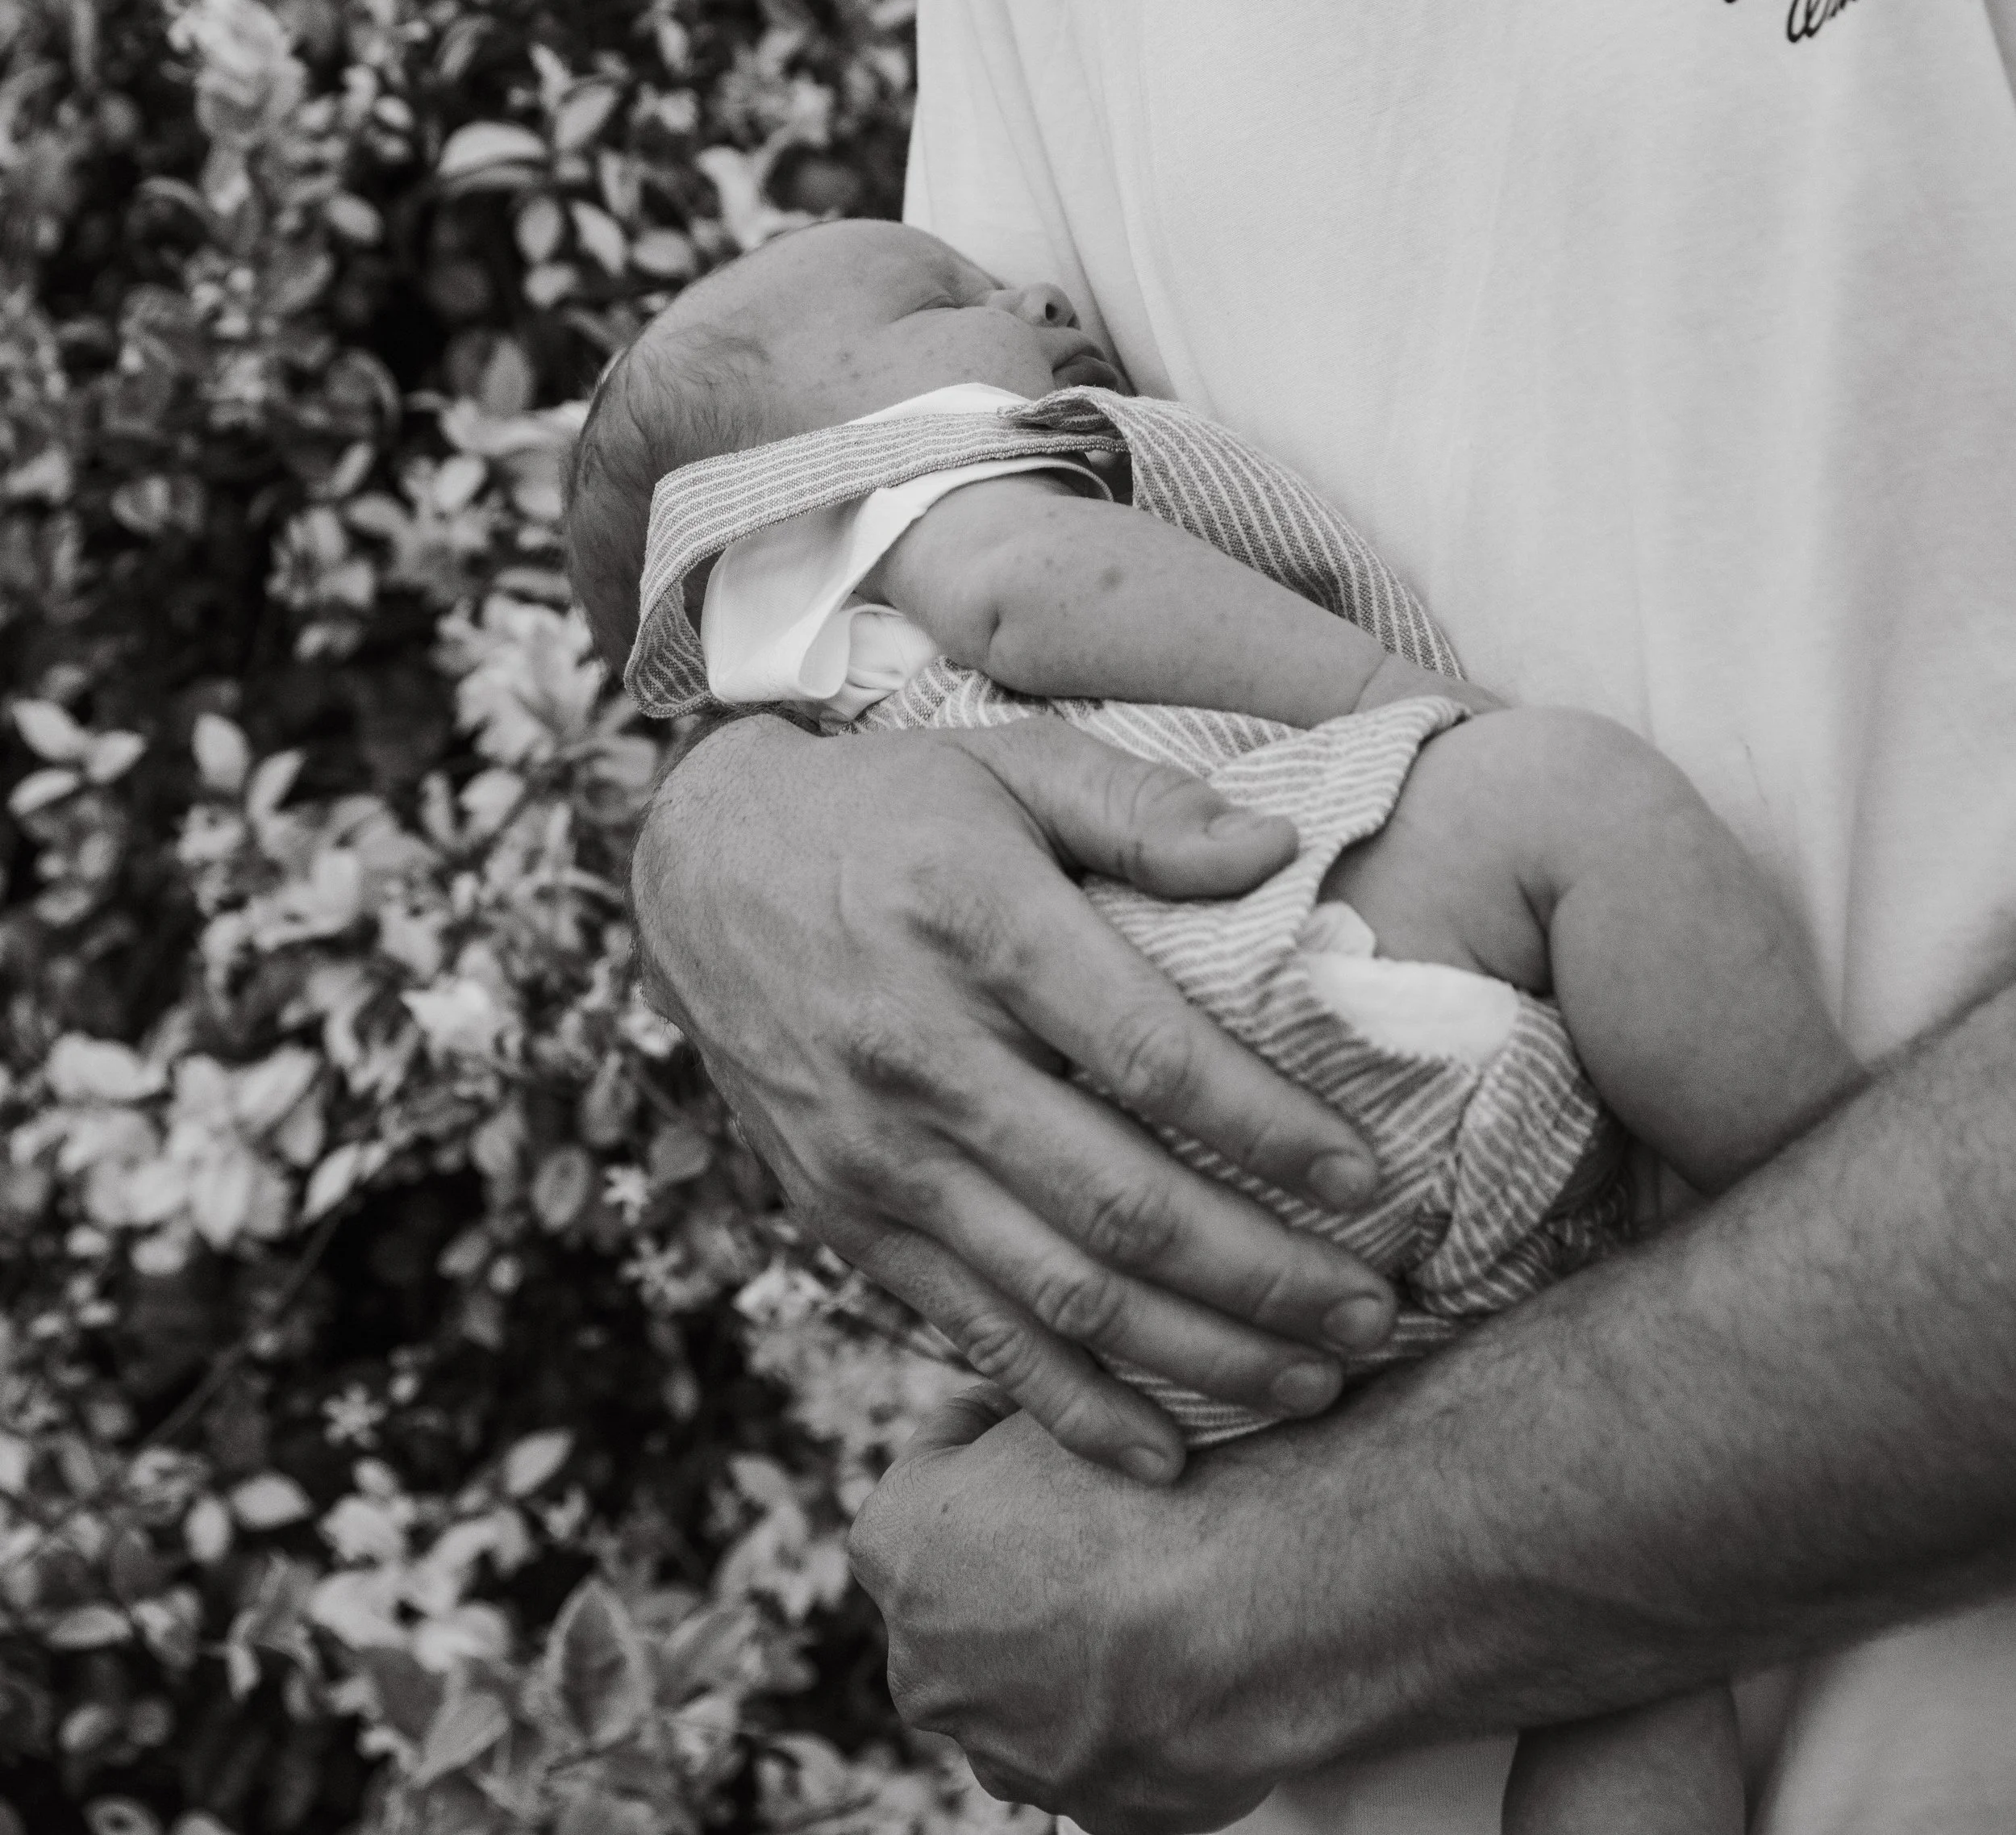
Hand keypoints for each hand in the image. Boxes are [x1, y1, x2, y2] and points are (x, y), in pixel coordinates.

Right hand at [632, 713, 1396, 1479]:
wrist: (704, 870)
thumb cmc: (892, 807)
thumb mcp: (1013, 760)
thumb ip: (1145, 807)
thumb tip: (1280, 849)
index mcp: (979, 928)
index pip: (1148, 1055)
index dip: (1265, 1127)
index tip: (1364, 1175)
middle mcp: (922, 1055)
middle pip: (1118, 1202)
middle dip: (1262, 1277)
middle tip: (1372, 1314)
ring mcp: (877, 1153)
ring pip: (1057, 1290)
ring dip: (1196, 1357)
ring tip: (1314, 1384)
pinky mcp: (845, 1218)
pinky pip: (971, 1329)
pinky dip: (1070, 1404)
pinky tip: (1166, 1452)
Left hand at [849, 1390, 1298, 1833]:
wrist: (1264, 1594)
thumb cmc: (1151, 1481)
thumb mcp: (1066, 1397)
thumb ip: (1022, 1415)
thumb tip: (1031, 1415)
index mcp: (899, 1549)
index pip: (926, 1473)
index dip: (988, 1435)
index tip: (1040, 1419)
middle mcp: (929, 1669)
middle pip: (965, 1598)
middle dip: (1018, 1557)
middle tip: (1102, 1512)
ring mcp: (1011, 1753)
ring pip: (1027, 1689)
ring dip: (1070, 1647)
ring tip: (1158, 1585)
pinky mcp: (1098, 1810)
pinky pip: (1106, 1750)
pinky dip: (1138, 1710)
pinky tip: (1193, 1652)